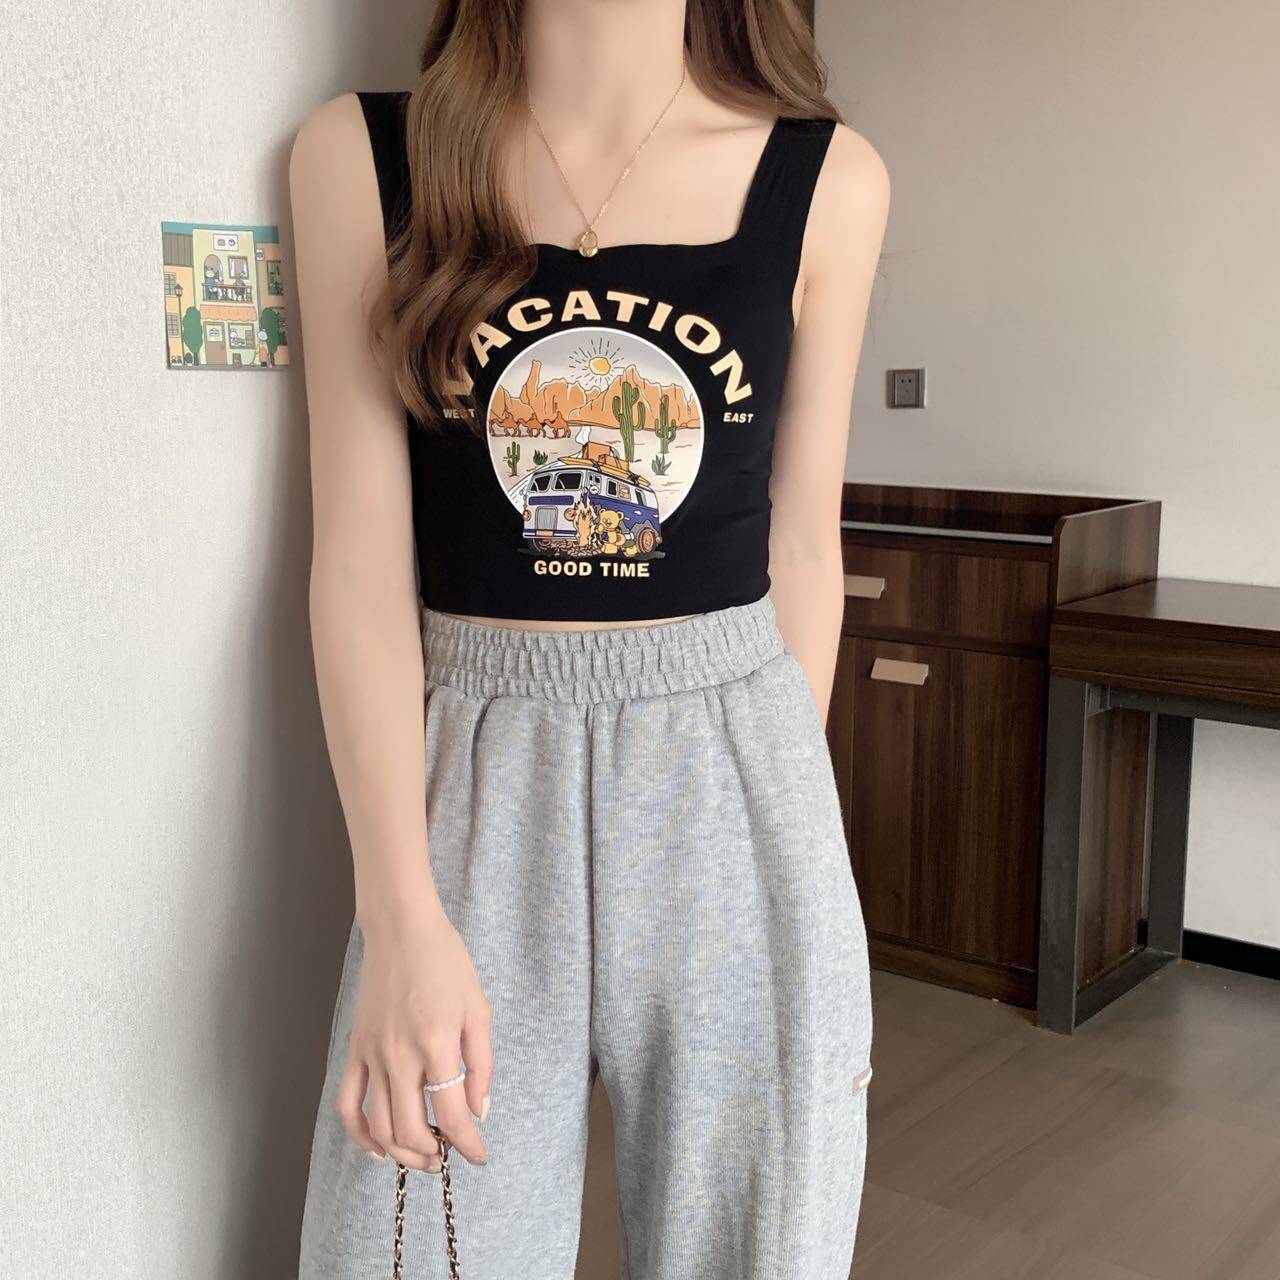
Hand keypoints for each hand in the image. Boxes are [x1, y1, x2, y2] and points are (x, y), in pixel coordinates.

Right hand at [335, 906, 492, 1170]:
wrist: (402, 931)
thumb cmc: (446, 964)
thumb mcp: (479, 1009)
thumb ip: (482, 1065)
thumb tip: (479, 1111)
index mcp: (437, 1043)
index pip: (451, 1113)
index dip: (468, 1143)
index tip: (479, 1155)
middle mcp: (400, 1055)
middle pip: (410, 1129)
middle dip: (432, 1154)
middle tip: (448, 1155)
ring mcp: (372, 1054)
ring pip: (378, 1124)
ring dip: (400, 1150)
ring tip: (422, 1154)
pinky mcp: (356, 1049)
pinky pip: (348, 1103)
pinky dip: (359, 1133)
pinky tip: (378, 1146)